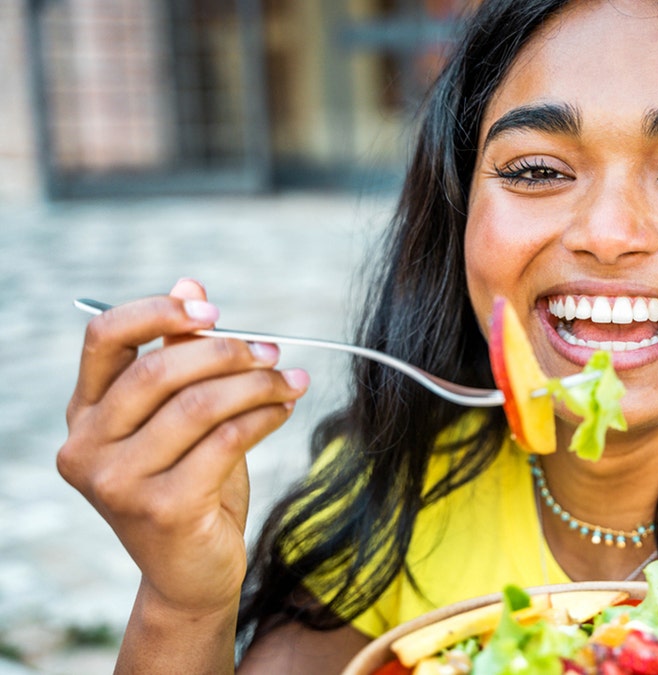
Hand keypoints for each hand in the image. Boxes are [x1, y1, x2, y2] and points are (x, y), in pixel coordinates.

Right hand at [57, 278, 308, 616]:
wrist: (192, 573)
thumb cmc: (189, 485)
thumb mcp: (181, 416)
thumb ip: (180, 354)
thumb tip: (191, 284)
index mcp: (83, 414)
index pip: (104, 339)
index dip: (158, 312)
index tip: (212, 310)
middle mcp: (86, 447)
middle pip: (158, 371)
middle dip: (226, 352)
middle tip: (272, 351)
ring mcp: (117, 482)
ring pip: (199, 405)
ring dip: (257, 385)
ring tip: (291, 381)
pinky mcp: (162, 508)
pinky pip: (225, 441)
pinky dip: (263, 417)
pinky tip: (284, 410)